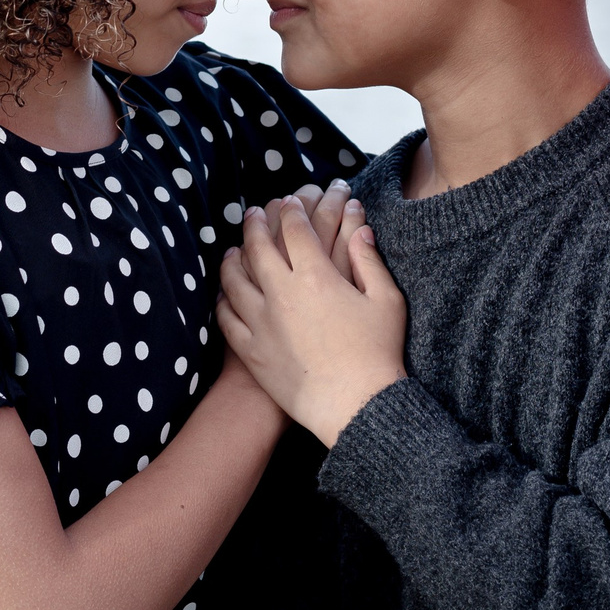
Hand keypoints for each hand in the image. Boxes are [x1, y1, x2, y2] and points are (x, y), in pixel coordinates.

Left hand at [216, 188, 406, 448]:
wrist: (355, 406)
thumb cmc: (378, 354)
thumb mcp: (387, 301)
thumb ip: (370, 260)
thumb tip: (361, 228)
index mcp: (316, 277)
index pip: (295, 230)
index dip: (292, 211)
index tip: (290, 203)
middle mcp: (282, 294)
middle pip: (258, 247)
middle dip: (255, 224)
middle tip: (253, 213)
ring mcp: (261, 322)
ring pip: (234, 279)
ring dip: (232, 258)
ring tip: (234, 249)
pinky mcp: (251, 351)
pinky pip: (226, 317)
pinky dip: (223, 299)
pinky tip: (225, 293)